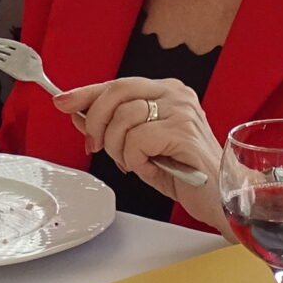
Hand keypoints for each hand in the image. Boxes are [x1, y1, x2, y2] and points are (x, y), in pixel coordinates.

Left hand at [55, 78, 224, 226]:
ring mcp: (182, 111)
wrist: (220, 198)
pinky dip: (135, 159)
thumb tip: (78, 114)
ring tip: (133, 163)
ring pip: (124, 118)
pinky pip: (137, 140)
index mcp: (167, 92)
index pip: (118, 84)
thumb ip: (113, 128)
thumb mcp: (140, 148)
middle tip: (95, 146)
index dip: (86, 93)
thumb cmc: (185, 174)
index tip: (63, 102)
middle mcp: (176, 94)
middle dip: (96, 121)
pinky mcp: (183, 132)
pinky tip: (150, 167)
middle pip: (117, 92)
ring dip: (118, 147)